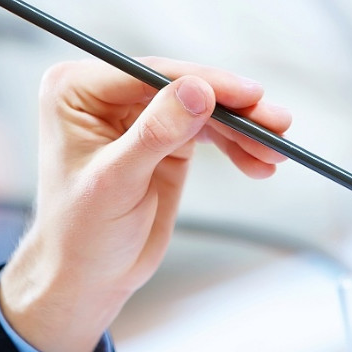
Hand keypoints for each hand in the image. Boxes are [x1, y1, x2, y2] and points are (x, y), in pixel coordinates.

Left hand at [0, 57, 291, 351]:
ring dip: (242, 128)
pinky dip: (236, 145)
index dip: (203, 81)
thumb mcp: (116, 181)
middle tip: (275, 123)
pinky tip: (259, 162)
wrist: (86, 277)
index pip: (150, 73)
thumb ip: (156, 134)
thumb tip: (197, 90)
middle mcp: (106, 95)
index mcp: (76, 90)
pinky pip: (207, 130)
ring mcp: (137, 115)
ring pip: (202, 107)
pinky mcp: (164, 138)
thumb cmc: (80, 233)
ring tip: (275, 150)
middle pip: (182, 86)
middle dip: (232, 108)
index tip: (248, 94)